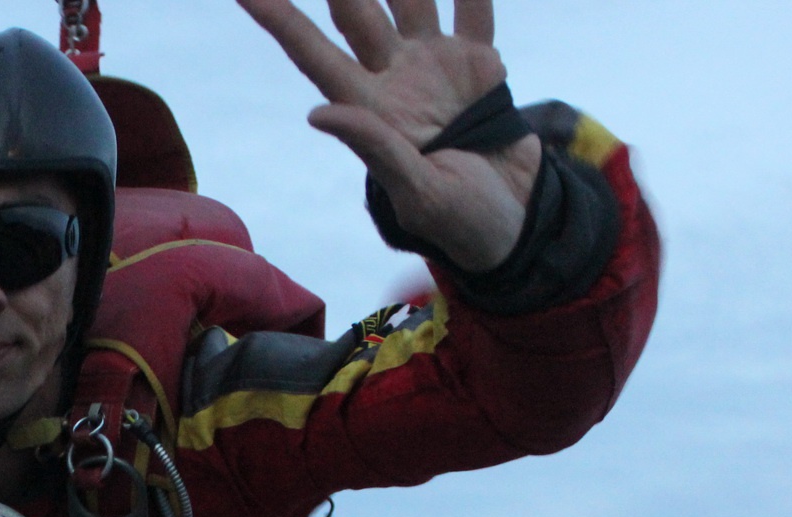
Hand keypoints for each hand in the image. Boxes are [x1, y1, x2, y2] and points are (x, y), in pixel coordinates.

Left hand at [238, 0, 540, 271]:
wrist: (512, 218)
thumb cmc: (459, 221)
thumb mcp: (420, 193)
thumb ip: (374, 148)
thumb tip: (317, 112)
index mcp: (367, 108)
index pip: (311, 53)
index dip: (279, 19)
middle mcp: (392, 77)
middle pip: (355, 11)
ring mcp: (432, 63)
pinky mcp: (477, 62)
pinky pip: (472, 8)